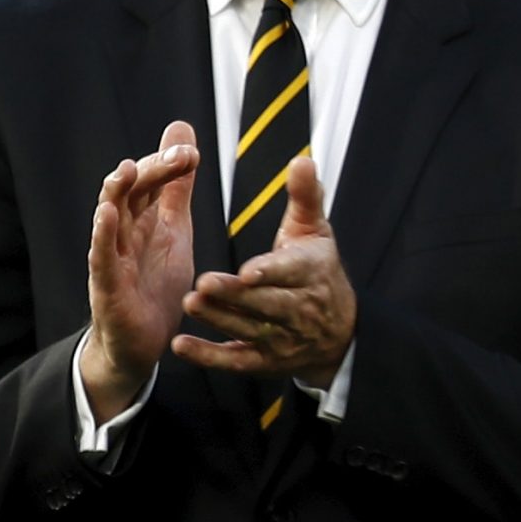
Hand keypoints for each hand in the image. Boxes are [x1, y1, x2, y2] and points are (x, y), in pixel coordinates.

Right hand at [80, 121, 199, 421]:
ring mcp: (111, 258)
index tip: (192, 152)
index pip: (150, 181)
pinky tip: (107, 215)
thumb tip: (182, 134)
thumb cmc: (154, 282)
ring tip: (127, 169)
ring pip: (109, 218)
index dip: (167, 164)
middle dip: (152, 170)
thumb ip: (177, 188)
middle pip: (131, 192)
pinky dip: (103, 236)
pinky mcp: (106, 286)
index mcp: (142, 218)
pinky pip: (100, 257)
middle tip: (180, 155)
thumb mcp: (175, 229)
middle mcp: (122, 232)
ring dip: (116, 193)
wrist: (140, 343)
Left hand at [173, 156, 356, 385]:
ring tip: (190, 303)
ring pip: (249, 329)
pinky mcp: (264, 361)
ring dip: (219, 319)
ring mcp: (282, 338)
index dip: (270, 272)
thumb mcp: (316, 232)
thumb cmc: (319, 271)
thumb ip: (305, 197)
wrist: (339, 332)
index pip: (292, 272)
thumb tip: (301, 160)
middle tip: (203, 283)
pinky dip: (208, 356)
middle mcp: (300, 309)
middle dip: (235, 296)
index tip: (248, 271)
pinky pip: (235, 360)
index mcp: (312, 273)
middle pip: (266, 303)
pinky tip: (181, 346)